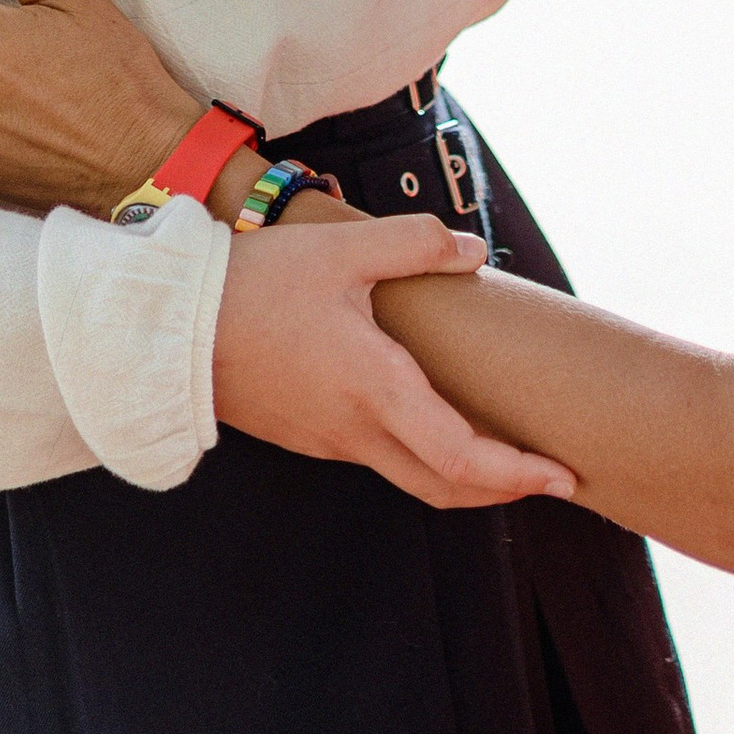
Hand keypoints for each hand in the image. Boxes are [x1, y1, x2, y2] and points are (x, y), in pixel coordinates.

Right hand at [214, 209, 575, 512]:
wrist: (170, 330)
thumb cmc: (256, 286)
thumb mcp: (341, 252)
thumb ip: (414, 244)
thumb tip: (474, 250)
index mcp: (374, 391)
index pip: (461, 457)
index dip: (518, 473)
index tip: (563, 474)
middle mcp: (356, 432)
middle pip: (445, 486)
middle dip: (506, 488)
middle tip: (553, 477)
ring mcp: (328, 441)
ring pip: (412, 477)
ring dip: (465, 474)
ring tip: (508, 449)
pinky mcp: (308, 434)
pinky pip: (381, 458)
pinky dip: (425, 456)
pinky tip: (437, 423)